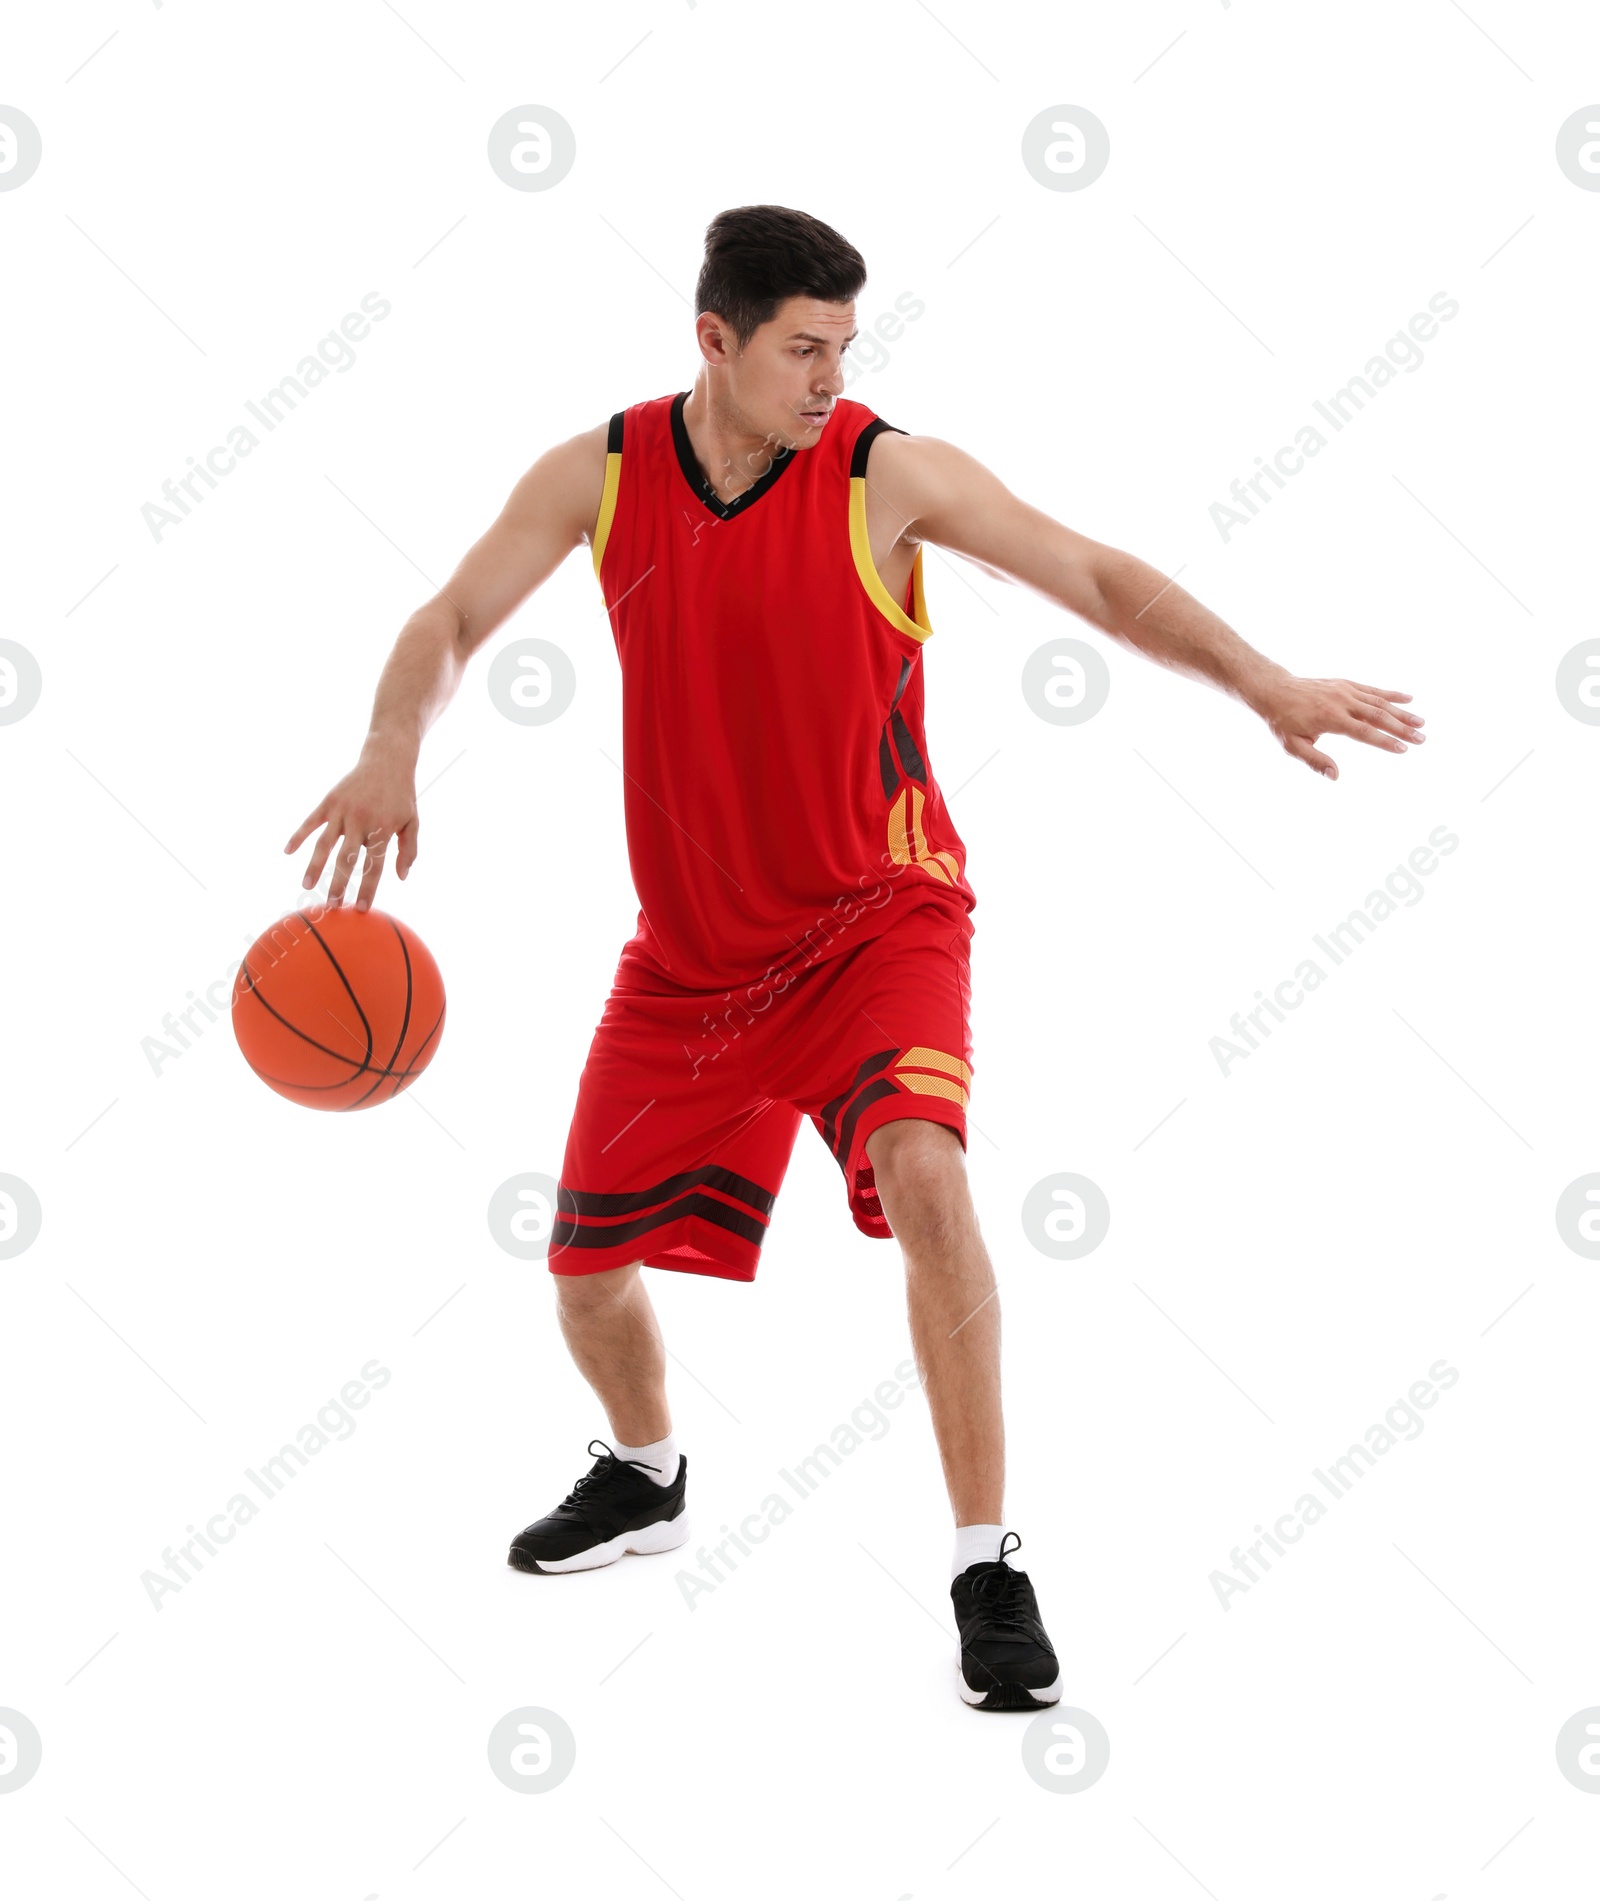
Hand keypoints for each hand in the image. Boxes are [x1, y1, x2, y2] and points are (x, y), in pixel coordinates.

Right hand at [284, 742, 419, 909]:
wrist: (386, 760)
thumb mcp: (412, 822)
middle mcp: (360, 821)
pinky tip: (287, 852)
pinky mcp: (329, 801)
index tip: (361, 909)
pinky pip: (310, 822)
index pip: (374, 866)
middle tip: (332, 906)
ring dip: (314, 866)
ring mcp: (342, 811)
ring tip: (306, 887)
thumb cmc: (401, 796)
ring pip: (324, 844)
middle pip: (346, 860)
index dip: (368, 889)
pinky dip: (298, 835)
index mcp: (383, 829)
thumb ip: (408, 850)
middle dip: (338, 884)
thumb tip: (401, 877)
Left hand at [1248, 674, 1424, 779]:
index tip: (1403, 749)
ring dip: (1402, 712)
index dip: (1385, 741)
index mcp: (1331, 718)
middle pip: (1378, 716)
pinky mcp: (1346, 684)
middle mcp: (1342, 702)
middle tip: (1422, 739)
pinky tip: (1408, 698)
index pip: (1364, 732)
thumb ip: (1315, 761)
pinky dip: (1391, 694)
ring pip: (1379, 702)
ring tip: (1421, 723)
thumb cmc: (1283, 721)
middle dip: (1402, 728)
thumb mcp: (1293, 746)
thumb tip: (1335, 776)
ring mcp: (1345, 691)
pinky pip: (1372, 689)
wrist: (1274, 690)